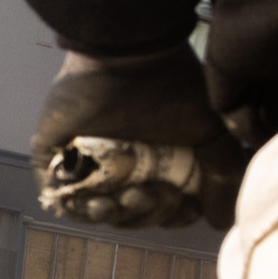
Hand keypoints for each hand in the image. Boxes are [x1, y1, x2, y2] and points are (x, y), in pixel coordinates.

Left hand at [30, 48, 242, 228]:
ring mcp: (88, 161)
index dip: (175, 215)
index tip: (184, 206)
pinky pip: (60, 195)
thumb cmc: (172, 88)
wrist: (127, 57)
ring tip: (121, 200)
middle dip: (146, 213)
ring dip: (115, 215)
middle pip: (133, 212)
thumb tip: (221, 221)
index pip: (165, 206)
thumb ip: (222, 174)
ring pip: (98, 209)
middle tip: (150, 193)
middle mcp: (125, 164)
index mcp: (159, 160)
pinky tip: (94, 202)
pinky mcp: (55, 156)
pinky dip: (76, 207)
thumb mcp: (212, 133)